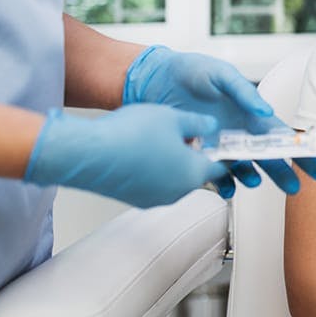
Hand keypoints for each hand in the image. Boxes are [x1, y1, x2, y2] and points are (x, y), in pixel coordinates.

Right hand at [24, 104, 229, 207]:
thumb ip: (200, 124)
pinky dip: (154, 170)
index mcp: (194, 173)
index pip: (222, 168)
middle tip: (190, 136)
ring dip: (173, 162)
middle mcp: (177, 192)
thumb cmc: (129, 135)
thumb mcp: (175, 117)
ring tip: (160, 138)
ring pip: (174, 179)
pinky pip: (153, 183)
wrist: (87, 152)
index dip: (226, 154)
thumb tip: (211, 127)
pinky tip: (141, 150)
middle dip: (196, 155)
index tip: (227, 147)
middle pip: (197, 173)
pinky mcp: (133, 199)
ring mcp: (154, 198)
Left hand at [122, 46, 315, 194]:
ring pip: (245, 170)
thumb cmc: (191, 71)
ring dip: (252, 178)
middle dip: (284, 174)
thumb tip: (265, 110)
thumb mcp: (220, 74)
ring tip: (253, 182)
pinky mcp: (200, 154)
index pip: (283, 137)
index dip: (301, 152)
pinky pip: (215, 176)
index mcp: (251, 114)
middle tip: (295, 189)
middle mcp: (240, 133)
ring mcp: (221, 146)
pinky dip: (223, 184)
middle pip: (269, 158)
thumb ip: (243, 92)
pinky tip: (225, 189)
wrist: (154, 79)